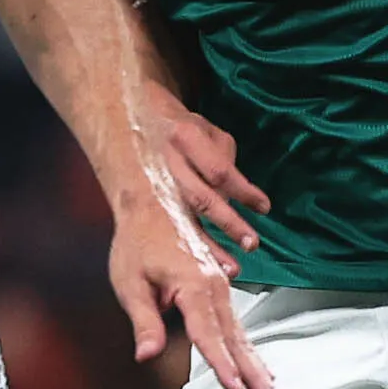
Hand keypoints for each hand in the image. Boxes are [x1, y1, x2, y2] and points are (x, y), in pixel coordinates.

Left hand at [107, 186, 279, 388]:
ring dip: (256, 362)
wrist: (152, 199)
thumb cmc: (136, 242)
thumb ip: (144, 321)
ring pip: (240, 330)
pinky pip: (236, 320)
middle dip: (253, 372)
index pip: (207, 334)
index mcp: (192, 285)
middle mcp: (214, 285)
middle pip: (234, 337)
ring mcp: (220, 283)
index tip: (235, 388)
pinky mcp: (220, 283)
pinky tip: (257, 364)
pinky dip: (247, 345)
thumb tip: (147, 356)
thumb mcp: (131, 282)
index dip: (220, 364)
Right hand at [150, 95, 268, 254]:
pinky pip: (164, 229)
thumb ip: (224, 157)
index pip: (219, 170)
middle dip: (228, 224)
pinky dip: (183, 247)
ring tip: (229, 267)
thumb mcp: (205, 128)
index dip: (243, 191)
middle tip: (251, 244)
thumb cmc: (174, 128)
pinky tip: (197, 262)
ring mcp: (150, 184)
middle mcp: (166, 162)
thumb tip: (235, 195)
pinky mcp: (136, 202)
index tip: (264, 208)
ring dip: (206, 246)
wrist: (124, 122)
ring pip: (181, 220)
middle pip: (200, 198)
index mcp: (185, 137)